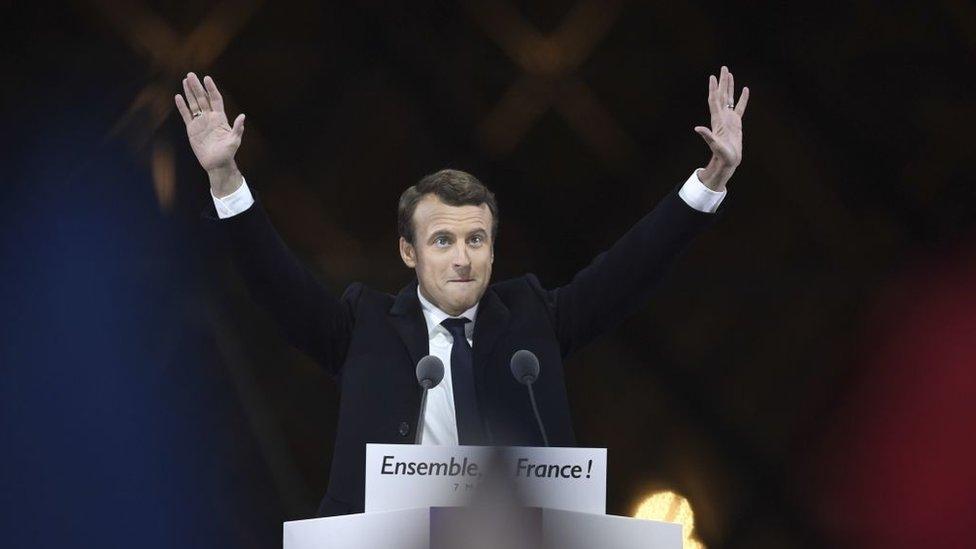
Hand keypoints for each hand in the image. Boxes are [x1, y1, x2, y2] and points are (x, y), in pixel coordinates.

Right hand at [174, 73, 244, 195]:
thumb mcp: (234, 141)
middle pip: (202, 98)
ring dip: (189, 92)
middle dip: (197, 87)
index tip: (207, 78)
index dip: (211, 89)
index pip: (215, 99)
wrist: (216, 164)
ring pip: (194, 104)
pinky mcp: (192, 129)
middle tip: (191, 74)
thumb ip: (237, 129)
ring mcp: (200, 122)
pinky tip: (178, 96)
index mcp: (220, 118)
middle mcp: (210, 117)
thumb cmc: (227, 153)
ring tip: (185, 80)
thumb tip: (242, 116)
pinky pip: (186, 115)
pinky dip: (182, 106)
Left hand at [694, 66, 748, 191]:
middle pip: (722, 95)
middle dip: (722, 82)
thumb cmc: (721, 155)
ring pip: (729, 99)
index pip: (715, 100)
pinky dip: (743, 99)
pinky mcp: (736, 123)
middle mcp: (722, 116)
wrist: (727, 161)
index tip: (713, 77)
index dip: (714, 89)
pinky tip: (745, 90)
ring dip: (729, 87)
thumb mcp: (714, 145)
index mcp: (717, 120)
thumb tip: (697, 128)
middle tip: (723, 68)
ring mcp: (729, 119)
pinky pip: (740, 108)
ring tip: (730, 74)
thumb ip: (707, 136)